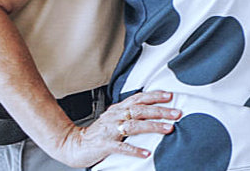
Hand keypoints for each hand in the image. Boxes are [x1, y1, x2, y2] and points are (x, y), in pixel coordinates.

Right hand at [44, 90, 179, 166]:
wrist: (73, 144)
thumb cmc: (97, 133)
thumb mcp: (113, 118)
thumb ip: (129, 112)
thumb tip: (152, 108)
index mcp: (118, 109)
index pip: (139, 98)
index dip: (155, 96)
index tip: (170, 96)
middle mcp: (115, 116)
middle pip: (140, 110)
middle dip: (160, 111)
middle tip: (177, 113)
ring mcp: (110, 130)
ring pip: (134, 125)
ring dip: (152, 126)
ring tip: (168, 129)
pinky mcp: (104, 145)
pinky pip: (121, 147)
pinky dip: (134, 149)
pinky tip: (146, 153)